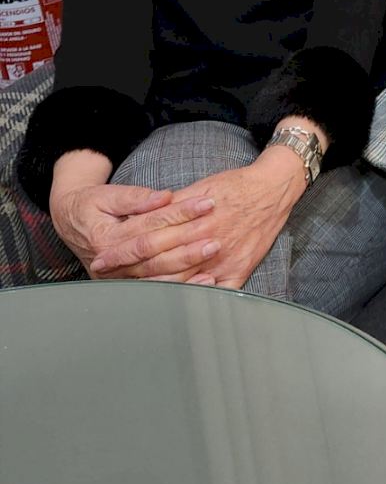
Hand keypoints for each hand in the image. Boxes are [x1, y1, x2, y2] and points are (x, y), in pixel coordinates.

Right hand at [50, 175, 218, 281]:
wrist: (71, 222)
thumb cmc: (91, 205)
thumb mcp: (108, 195)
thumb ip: (136, 198)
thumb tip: (164, 197)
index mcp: (107, 238)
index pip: (151, 225)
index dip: (181, 213)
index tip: (207, 203)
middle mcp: (112, 263)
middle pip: (157, 253)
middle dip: (189, 243)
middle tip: (216, 233)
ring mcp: (119, 278)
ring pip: (159, 275)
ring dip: (189, 268)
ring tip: (214, 256)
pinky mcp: (128, 285)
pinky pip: (158, 288)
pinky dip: (182, 286)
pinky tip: (204, 282)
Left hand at [91, 146, 306, 287]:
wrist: (272, 188)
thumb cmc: (235, 186)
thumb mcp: (199, 188)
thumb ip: (171, 207)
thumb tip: (141, 219)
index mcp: (192, 222)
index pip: (147, 241)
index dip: (122, 252)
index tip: (102, 261)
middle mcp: (205, 244)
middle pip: (159, 264)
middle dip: (129, 273)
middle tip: (106, 281)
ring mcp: (222, 261)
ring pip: (181, 283)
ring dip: (155, 290)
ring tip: (131, 298)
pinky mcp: (238, 270)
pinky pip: (214, 294)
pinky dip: (195, 301)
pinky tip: (177, 308)